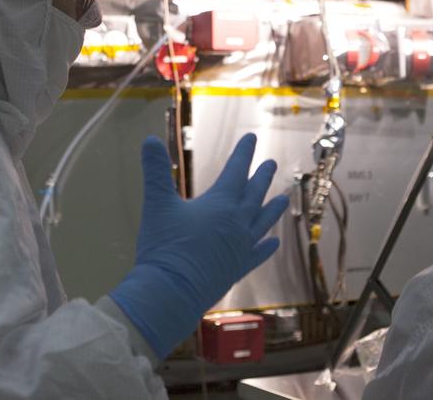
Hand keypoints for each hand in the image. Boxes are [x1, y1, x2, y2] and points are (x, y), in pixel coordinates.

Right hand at [109, 133, 288, 358]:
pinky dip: (267, 247)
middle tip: (272, 163)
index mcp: (221, 204)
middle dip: (262, 176)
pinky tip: (274, 243)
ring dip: (273, 209)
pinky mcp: (238, 269)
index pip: (236, 171)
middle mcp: (237, 223)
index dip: (243, 153)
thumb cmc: (163, 247)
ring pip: (263, 222)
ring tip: (284, 199)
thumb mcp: (156, 205)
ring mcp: (241, 248)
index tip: (252, 137)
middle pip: (254, 194)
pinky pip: (258, 254)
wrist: (171, 294)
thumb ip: (155, 171)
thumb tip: (148, 138)